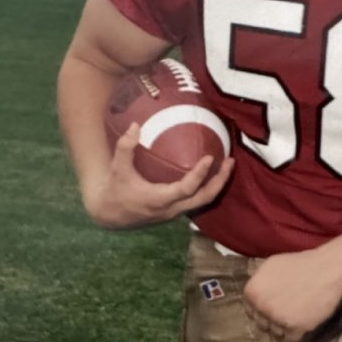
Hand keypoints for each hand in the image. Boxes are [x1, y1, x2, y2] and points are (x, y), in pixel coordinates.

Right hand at [84, 124, 233, 228]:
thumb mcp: (117, 169)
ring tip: (227, 166)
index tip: (210, 157)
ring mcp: (174, 212)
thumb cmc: (115, 191)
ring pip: (203, 201)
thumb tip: (136, 125)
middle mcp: (171, 209)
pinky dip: (206, 187)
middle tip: (230, 161)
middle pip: (204, 198)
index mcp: (159, 200)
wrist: (110, 215)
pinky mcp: (174, 211)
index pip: (186, 189)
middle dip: (220, 181)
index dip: (200, 174)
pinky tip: (210, 173)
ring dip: (217, 184)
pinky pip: (196, 200)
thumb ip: (125, 147)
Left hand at [242, 248, 341, 341]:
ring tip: (294, 321)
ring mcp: (278, 318)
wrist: (327, 269)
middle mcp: (261, 307)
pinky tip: (301, 328)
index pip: (250, 312)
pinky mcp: (296, 328)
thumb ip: (259, 282)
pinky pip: (291, 340)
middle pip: (262, 325)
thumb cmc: (300, 264)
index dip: (261, 313)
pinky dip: (296, 336)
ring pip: (276, 335)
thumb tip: (255, 294)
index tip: (271, 311)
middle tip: (284, 316)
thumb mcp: (270, 266)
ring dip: (284, 331)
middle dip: (272, 322)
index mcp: (252, 292)